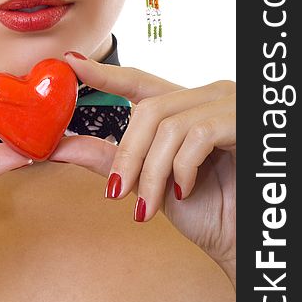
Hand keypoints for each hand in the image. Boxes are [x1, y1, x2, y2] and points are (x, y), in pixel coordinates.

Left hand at [49, 52, 235, 271]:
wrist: (241, 240)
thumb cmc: (205, 209)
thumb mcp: (149, 181)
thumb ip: (110, 159)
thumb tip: (60, 146)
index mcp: (184, 107)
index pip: (139, 81)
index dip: (105, 72)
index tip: (72, 61)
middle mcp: (205, 97)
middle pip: (148, 109)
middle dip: (127, 155)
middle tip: (117, 192)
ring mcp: (226, 104)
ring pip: (168, 126)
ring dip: (151, 172)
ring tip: (149, 205)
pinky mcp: (241, 121)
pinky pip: (197, 136)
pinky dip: (182, 168)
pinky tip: (184, 191)